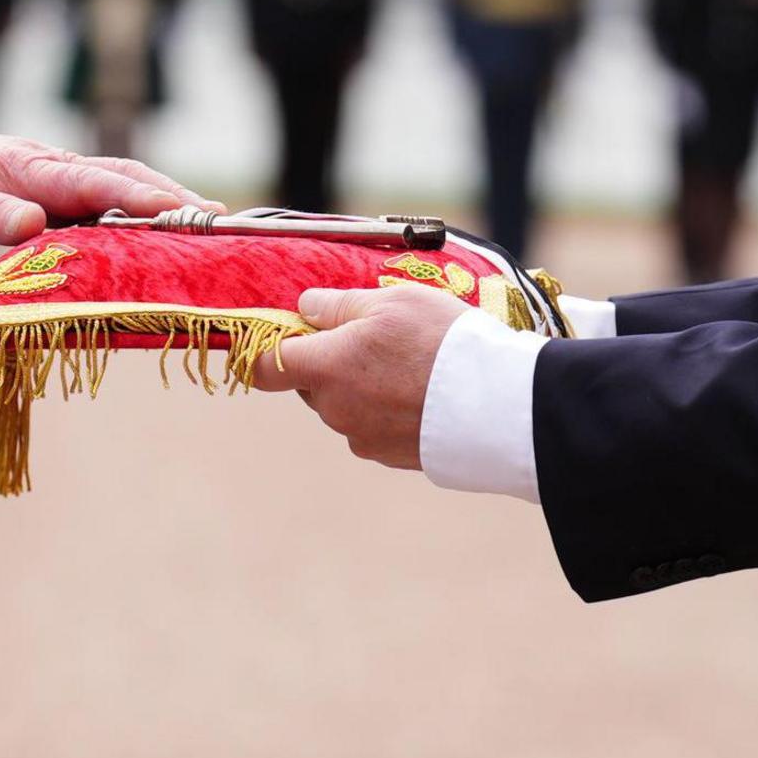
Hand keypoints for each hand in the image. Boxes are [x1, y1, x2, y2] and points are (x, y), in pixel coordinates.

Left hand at [0, 109, 207, 244]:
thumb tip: (33, 225)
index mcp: (33, 168)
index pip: (98, 183)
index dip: (142, 198)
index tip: (182, 212)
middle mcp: (54, 169)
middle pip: (125, 178)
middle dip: (174, 197)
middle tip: (220, 221)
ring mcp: (56, 179)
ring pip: (121, 186)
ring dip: (164, 203)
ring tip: (208, 226)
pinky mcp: (52, 193)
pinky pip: (105, 200)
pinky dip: (138, 212)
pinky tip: (158, 234)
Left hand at [250, 282, 471, 469]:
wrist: (496, 405)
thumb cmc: (441, 342)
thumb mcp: (391, 300)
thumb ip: (338, 304)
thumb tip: (306, 308)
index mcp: (324, 367)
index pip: (262, 368)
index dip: (265, 349)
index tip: (288, 333)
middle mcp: (333, 409)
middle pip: (310, 383)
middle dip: (330, 361)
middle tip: (375, 338)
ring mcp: (361, 437)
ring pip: (344, 405)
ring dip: (362, 386)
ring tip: (410, 365)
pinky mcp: (390, 456)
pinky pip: (373, 427)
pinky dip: (387, 410)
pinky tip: (422, 393)